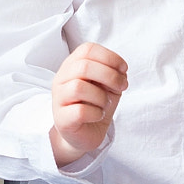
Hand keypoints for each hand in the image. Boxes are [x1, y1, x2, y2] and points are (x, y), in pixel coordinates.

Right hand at [49, 42, 126, 166]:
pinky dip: (96, 113)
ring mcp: (59, 99)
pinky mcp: (62, 119)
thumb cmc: (95, 105)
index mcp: (72, 66)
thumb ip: (112, 75)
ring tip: (105, 104)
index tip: (124, 69)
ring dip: (101, 96)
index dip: (110, 57)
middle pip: (83, 66)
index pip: (87, 50)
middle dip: (110, 76)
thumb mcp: (107, 86)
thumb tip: (121, 71)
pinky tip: (98, 115)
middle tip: (121, 87)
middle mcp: (61, 79)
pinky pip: (80, 111)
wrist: (84, 133)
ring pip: (79, 88)